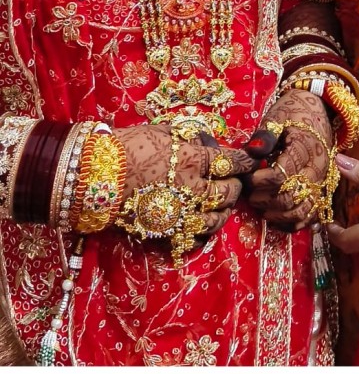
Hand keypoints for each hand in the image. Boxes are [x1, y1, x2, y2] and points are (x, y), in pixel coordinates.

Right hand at [115, 124, 256, 236]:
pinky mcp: (163, 234)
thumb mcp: (162, 132)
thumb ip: (187, 140)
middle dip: (235, 187)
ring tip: (219, 206)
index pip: (233, 162)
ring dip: (222, 212)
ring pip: (216, 221)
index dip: (245, 161)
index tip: (251, 160)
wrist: (92, 175)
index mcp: (194, 161)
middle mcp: (192, 191)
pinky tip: (200, 226)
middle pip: (229, 194)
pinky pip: (193, 240)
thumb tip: (203, 143)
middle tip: (232, 182)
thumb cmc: (126, 146)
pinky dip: (202, 234)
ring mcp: (179, 215)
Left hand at [246, 89, 334, 230]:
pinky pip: (310, 216)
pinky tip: (276, 217)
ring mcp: (322, 182)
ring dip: (277, 214)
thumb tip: (251, 151)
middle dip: (264, 199)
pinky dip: (292, 222)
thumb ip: (264, 135)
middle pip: (290, 198)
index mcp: (305, 150)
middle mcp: (317, 170)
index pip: (280, 177)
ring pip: (301, 212)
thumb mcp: (277, 116)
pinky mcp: (322, 190)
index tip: (247, 177)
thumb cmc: (294, 113)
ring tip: (260, 204)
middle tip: (249, 193)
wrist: (320, 110)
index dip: (259, 181)